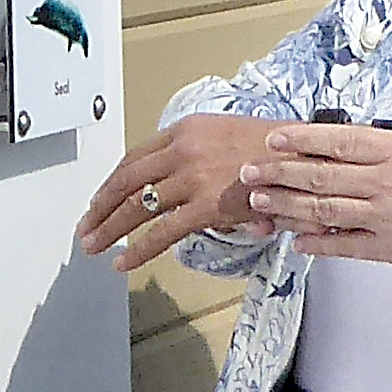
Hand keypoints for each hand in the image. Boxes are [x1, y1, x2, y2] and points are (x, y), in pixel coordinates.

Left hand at [77, 113, 286, 273]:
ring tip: (93, 245)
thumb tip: (183, 188)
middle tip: (85, 226)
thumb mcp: (227, 136)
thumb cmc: (276, 150)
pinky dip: (138, 249)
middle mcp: (182, 149)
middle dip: (99, 207)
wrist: (306, 155)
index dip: (113, 182)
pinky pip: (161, 232)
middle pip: (126, 180)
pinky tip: (123, 262)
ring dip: (109, 228)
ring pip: (136, 206)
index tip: (100, 199)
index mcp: (185, 129)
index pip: (135, 158)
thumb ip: (199, 157)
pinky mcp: (205, 205)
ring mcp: (192, 177)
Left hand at [243, 106, 391, 299]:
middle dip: (278, 171)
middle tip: (248, 170)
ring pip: (323, 210)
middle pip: (320, 174)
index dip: (301, 138)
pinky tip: (295, 241)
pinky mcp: (390, 251)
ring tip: (259, 201)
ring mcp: (385, 219)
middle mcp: (386, 184)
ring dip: (286, 206)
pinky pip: (344, 247)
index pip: (340, 140)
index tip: (274, 136)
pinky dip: (317, 244)